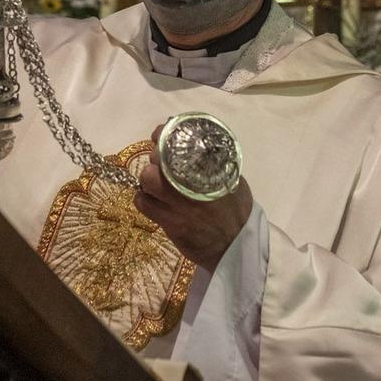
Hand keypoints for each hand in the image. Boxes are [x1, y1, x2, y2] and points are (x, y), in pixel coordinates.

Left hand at [134, 133, 252, 271]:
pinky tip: (151, 200)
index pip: (180, 144)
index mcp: (210, 171)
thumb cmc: (237, 212)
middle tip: (158, 163)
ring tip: (153, 183)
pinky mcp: (170, 224)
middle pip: (158, 160)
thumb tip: (197, 151)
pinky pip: (144, 206)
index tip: (160, 134)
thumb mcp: (232, 181)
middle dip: (154, 158)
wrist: (236, 247)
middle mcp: (192, 185)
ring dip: (146, 180)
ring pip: (146, 183)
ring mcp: (179, 206)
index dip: (165, 136)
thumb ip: (215, 166)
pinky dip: (143, 199)